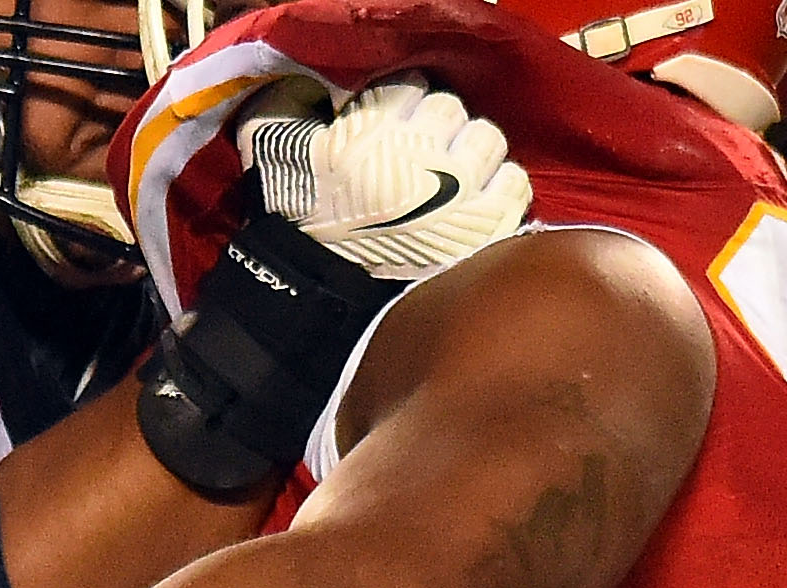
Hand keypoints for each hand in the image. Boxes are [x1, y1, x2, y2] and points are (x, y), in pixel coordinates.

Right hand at [237, 76, 532, 279]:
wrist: (316, 302)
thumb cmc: (294, 225)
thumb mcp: (272, 153)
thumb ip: (285, 107)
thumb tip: (309, 89)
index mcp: (374, 130)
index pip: (410, 87)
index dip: (401, 106)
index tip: (392, 125)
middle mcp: (422, 153)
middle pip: (452, 111)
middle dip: (437, 127)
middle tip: (421, 153)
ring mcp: (460, 191)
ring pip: (488, 141)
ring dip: (471, 153)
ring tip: (452, 177)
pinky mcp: (484, 229)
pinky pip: (514, 186)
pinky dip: (500, 189)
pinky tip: (477, 203)